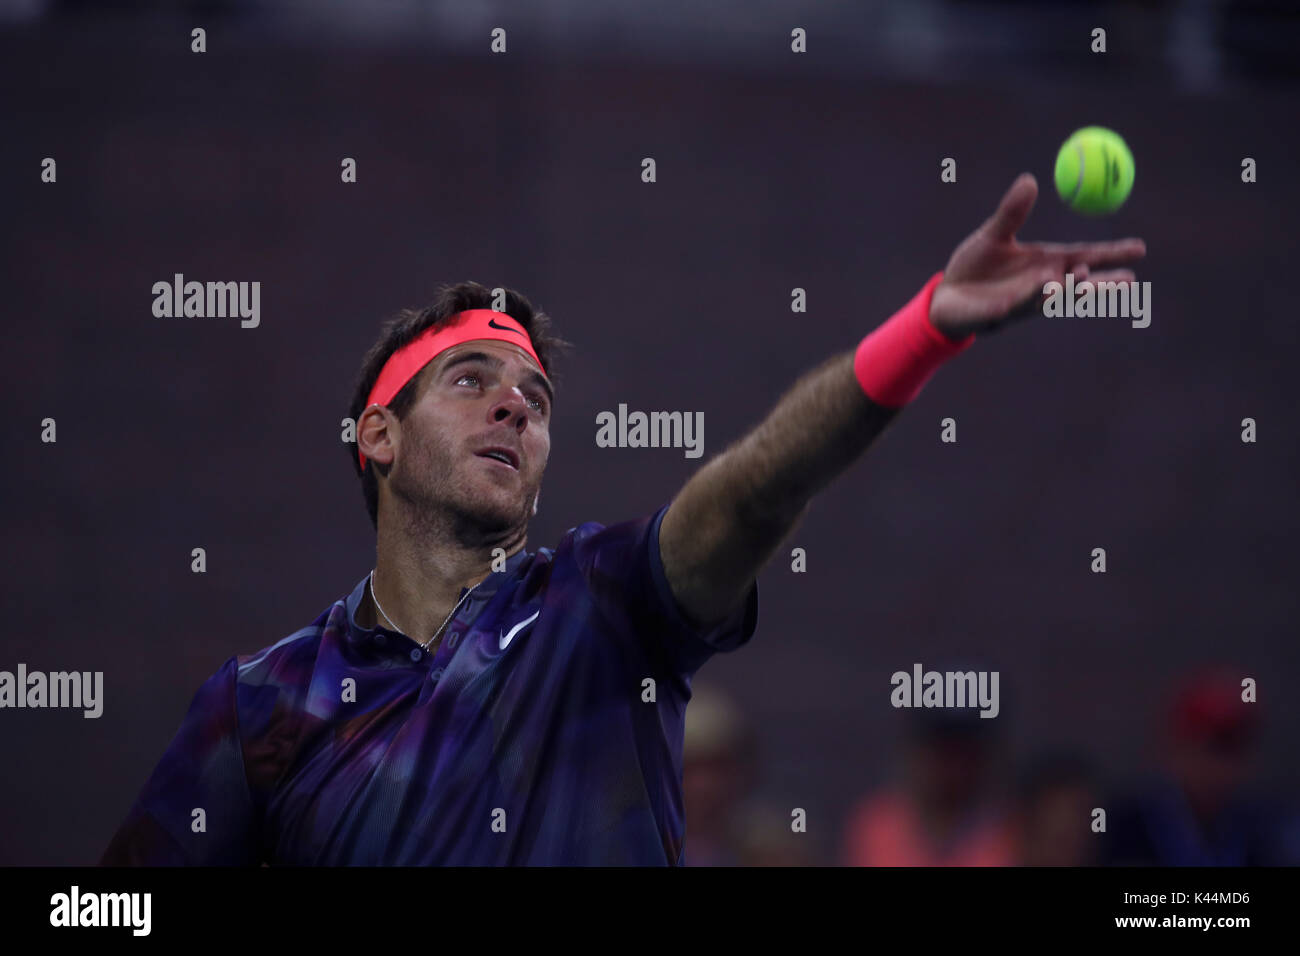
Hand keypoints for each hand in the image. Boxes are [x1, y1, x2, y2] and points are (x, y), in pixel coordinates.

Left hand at [928, 173, 1146, 338]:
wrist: (945, 296)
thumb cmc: (974, 267)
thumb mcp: (993, 235)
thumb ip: (1012, 213)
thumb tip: (1030, 180)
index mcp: (1046, 264)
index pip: (1085, 256)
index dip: (1112, 254)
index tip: (1141, 248)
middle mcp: (1042, 285)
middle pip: (1080, 285)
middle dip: (1103, 284)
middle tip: (1130, 280)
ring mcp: (1024, 302)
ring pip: (1055, 299)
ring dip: (1072, 291)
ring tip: (1088, 279)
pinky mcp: (1001, 313)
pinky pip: (1021, 305)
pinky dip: (1034, 295)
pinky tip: (1047, 285)